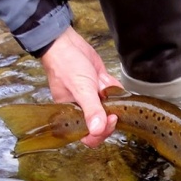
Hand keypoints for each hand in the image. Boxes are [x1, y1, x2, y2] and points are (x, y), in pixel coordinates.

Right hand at [40, 26, 121, 147]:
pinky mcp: (100, 87)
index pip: (88, 136)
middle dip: (109, 116)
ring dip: (112, 100)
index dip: (101, 133)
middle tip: (114, 109)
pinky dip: (114, 87)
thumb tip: (98, 129)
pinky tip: (106, 79)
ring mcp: (93, 98)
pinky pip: (113, 94)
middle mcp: (83, 109)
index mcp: (72, 115)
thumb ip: (91, 110)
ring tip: (104, 87)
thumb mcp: (81, 89)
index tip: (110, 120)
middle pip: (102, 125)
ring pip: (110, 108)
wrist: (67, 43)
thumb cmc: (66, 65)